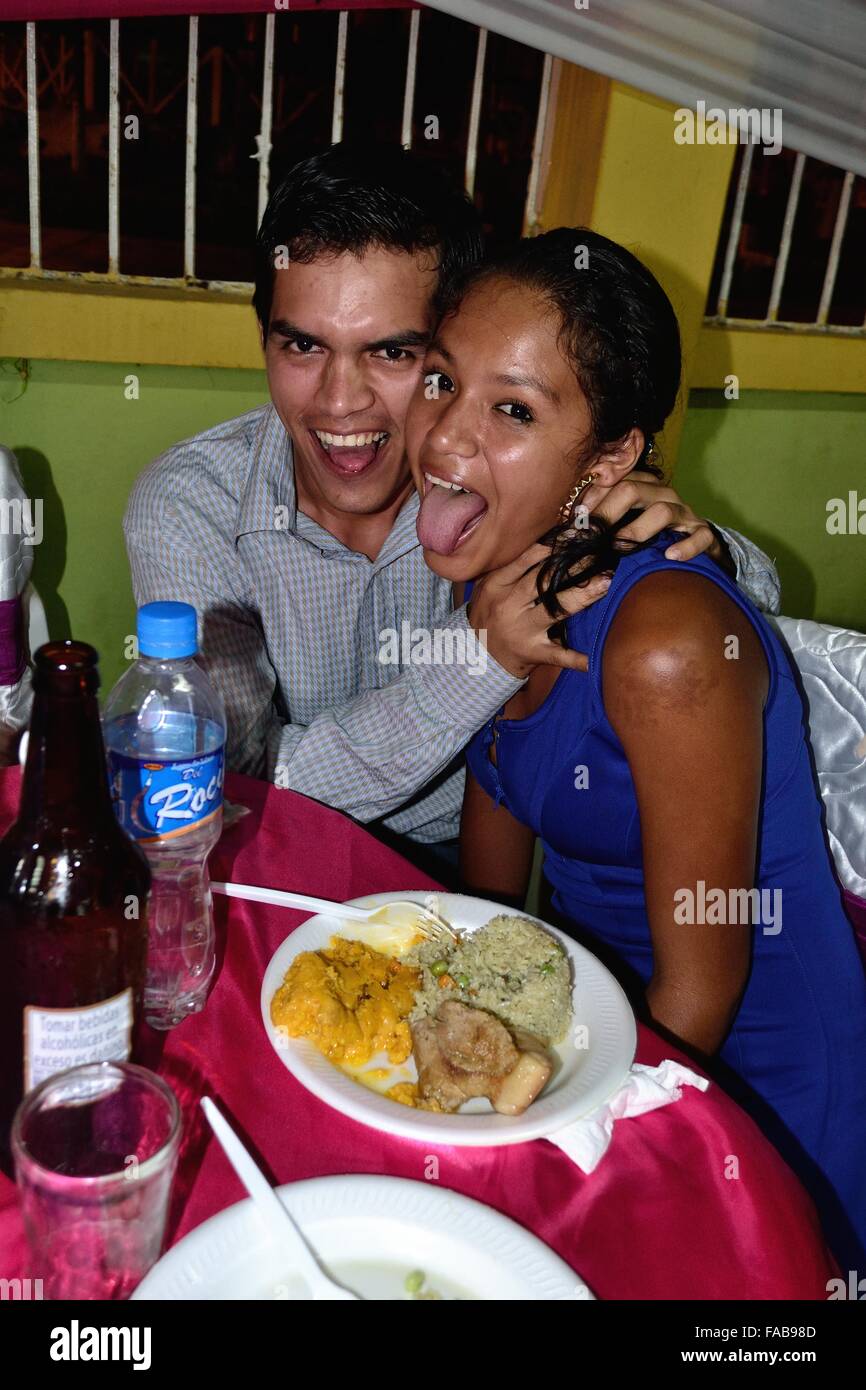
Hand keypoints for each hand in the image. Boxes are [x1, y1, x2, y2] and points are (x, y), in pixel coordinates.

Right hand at [467, 543, 610, 678]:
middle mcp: (509, 607)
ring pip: (555, 611)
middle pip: (545, 582)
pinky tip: (592, 660)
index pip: (525, 562)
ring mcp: (522, 631)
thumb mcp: (486, 588)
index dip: (550, 547)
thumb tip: (543, 543)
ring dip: (582, 597)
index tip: (574, 535)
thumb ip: (508, 568)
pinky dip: (575, 659)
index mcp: (496, 586)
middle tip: (598, 553)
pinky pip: (556, 656)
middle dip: (574, 566)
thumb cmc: (486, 614)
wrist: (474, 655)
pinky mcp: (532, 653)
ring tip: (605, 582)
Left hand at [579, 474, 723, 564]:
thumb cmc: (649, 537)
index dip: (592, 498)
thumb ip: (600, 522)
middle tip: (589, 535)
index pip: (614, 480)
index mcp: (642, 487)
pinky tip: (670, 556)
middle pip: (634, 489)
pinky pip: (700, 535)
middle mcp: (663, 495)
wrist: (695, 547)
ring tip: (621, 546)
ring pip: (664, 510)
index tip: (574, 519)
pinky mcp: (704, 534)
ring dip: (639, 529)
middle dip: (607, 511)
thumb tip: (564, 531)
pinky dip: (686, 546)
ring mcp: (685, 513)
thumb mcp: (623, 525)